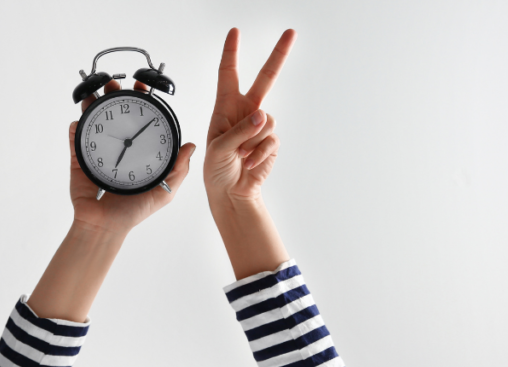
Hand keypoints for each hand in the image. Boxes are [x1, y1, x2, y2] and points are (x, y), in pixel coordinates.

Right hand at [69, 80, 196, 237]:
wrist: (106, 226)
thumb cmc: (134, 212)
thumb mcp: (164, 191)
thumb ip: (179, 170)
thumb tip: (191, 146)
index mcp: (137, 149)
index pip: (140, 117)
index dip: (142, 100)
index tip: (143, 85)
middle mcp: (118, 145)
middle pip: (115, 113)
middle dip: (114, 95)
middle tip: (115, 85)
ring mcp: (97, 151)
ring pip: (93, 120)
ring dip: (92, 104)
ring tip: (93, 94)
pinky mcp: (79, 159)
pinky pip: (74, 140)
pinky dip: (74, 128)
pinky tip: (77, 122)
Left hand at [204, 28, 295, 209]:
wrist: (230, 192)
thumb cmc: (216, 169)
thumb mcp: (219, 148)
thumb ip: (239, 130)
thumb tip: (262, 115)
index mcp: (225, 108)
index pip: (228, 74)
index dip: (231, 52)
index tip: (234, 32)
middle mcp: (245, 112)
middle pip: (266, 78)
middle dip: (278, 55)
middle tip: (291, 32)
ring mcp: (260, 126)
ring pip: (267, 120)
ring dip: (252, 141)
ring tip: (240, 155)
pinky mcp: (271, 142)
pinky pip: (271, 140)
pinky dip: (259, 154)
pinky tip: (249, 163)